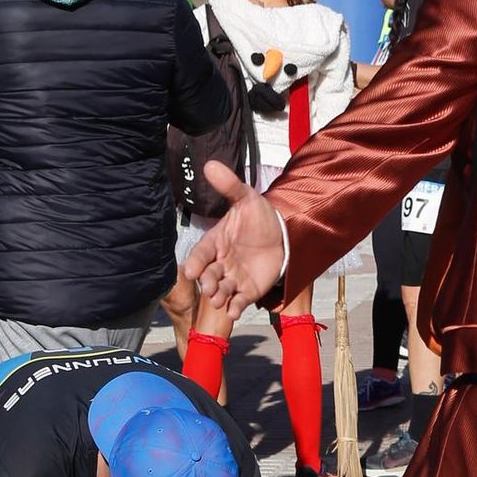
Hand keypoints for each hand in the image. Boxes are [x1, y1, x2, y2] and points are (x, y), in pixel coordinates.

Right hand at [185, 162, 285, 318]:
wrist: (285, 235)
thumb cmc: (260, 218)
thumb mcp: (247, 198)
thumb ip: (230, 186)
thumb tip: (210, 164)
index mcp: (216, 241)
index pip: (202, 252)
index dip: (196, 262)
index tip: (191, 270)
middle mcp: (221, 261)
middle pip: (209, 274)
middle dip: (207, 282)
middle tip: (209, 287)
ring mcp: (233, 277)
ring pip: (221, 289)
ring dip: (219, 296)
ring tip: (219, 300)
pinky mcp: (247, 289)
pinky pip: (238, 300)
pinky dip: (235, 307)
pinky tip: (235, 311)